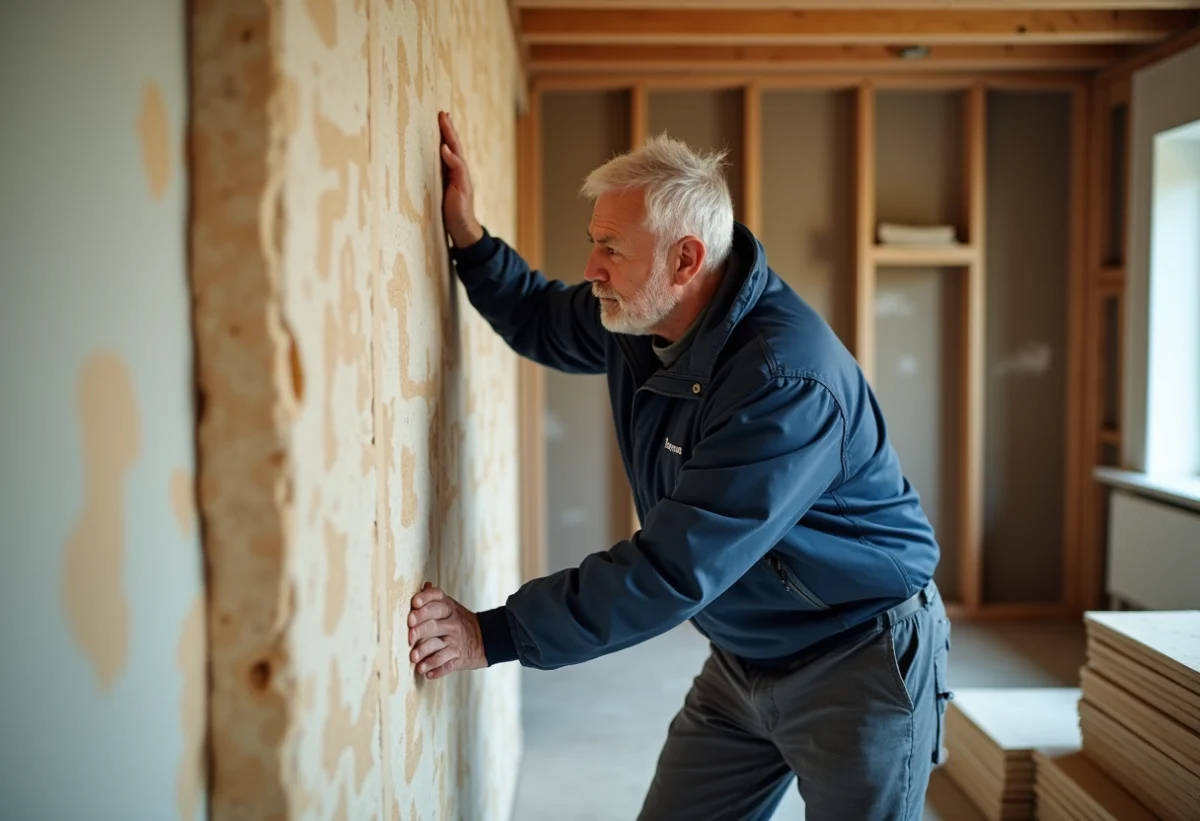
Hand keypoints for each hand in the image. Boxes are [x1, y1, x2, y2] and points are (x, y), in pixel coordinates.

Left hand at [407, 582, 486, 679]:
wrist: (485, 638)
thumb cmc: (459, 621)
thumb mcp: (450, 606)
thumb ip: (435, 598)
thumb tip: (425, 585)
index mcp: (449, 608)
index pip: (436, 602)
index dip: (425, 602)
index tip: (414, 604)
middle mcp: (453, 624)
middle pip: (434, 625)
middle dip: (420, 630)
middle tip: (409, 637)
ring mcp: (456, 641)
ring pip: (438, 647)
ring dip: (425, 653)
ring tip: (414, 659)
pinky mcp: (459, 658)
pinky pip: (447, 665)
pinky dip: (436, 670)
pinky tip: (426, 673)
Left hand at [438, 111, 482, 248]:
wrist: (463, 230)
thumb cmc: (450, 212)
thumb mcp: (440, 192)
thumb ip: (437, 178)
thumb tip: (424, 167)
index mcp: (454, 172)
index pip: (451, 148)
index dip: (446, 133)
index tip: (441, 116)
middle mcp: (460, 173)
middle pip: (455, 146)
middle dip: (449, 129)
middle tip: (443, 113)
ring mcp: (463, 179)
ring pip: (457, 153)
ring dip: (451, 137)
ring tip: (445, 122)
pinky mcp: (463, 188)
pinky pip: (458, 169)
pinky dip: (452, 158)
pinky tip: (445, 149)